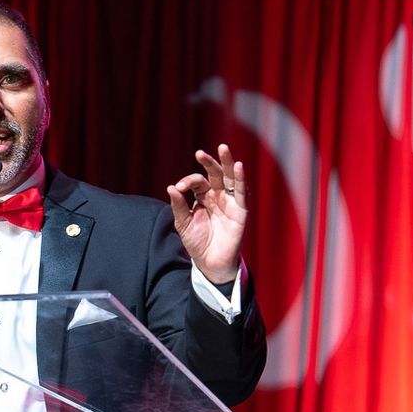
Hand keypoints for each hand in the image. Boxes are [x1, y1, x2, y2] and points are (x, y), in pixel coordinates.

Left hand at [164, 144, 245, 285]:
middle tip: (199, 153)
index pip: (197, 182)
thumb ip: (178, 206)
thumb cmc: (197, 242)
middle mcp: (218, 196)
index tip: (179, 188)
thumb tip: (170, 188)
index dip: (188, 182)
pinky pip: (242, 192)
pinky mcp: (240, 211)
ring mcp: (230, 202)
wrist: (209, 263)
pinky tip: (238, 166)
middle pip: (216, 174)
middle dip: (209, 162)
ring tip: (223, 148)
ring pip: (230, 178)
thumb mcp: (183, 224)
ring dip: (228, 163)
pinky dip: (241, 179)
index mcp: (203, 197)